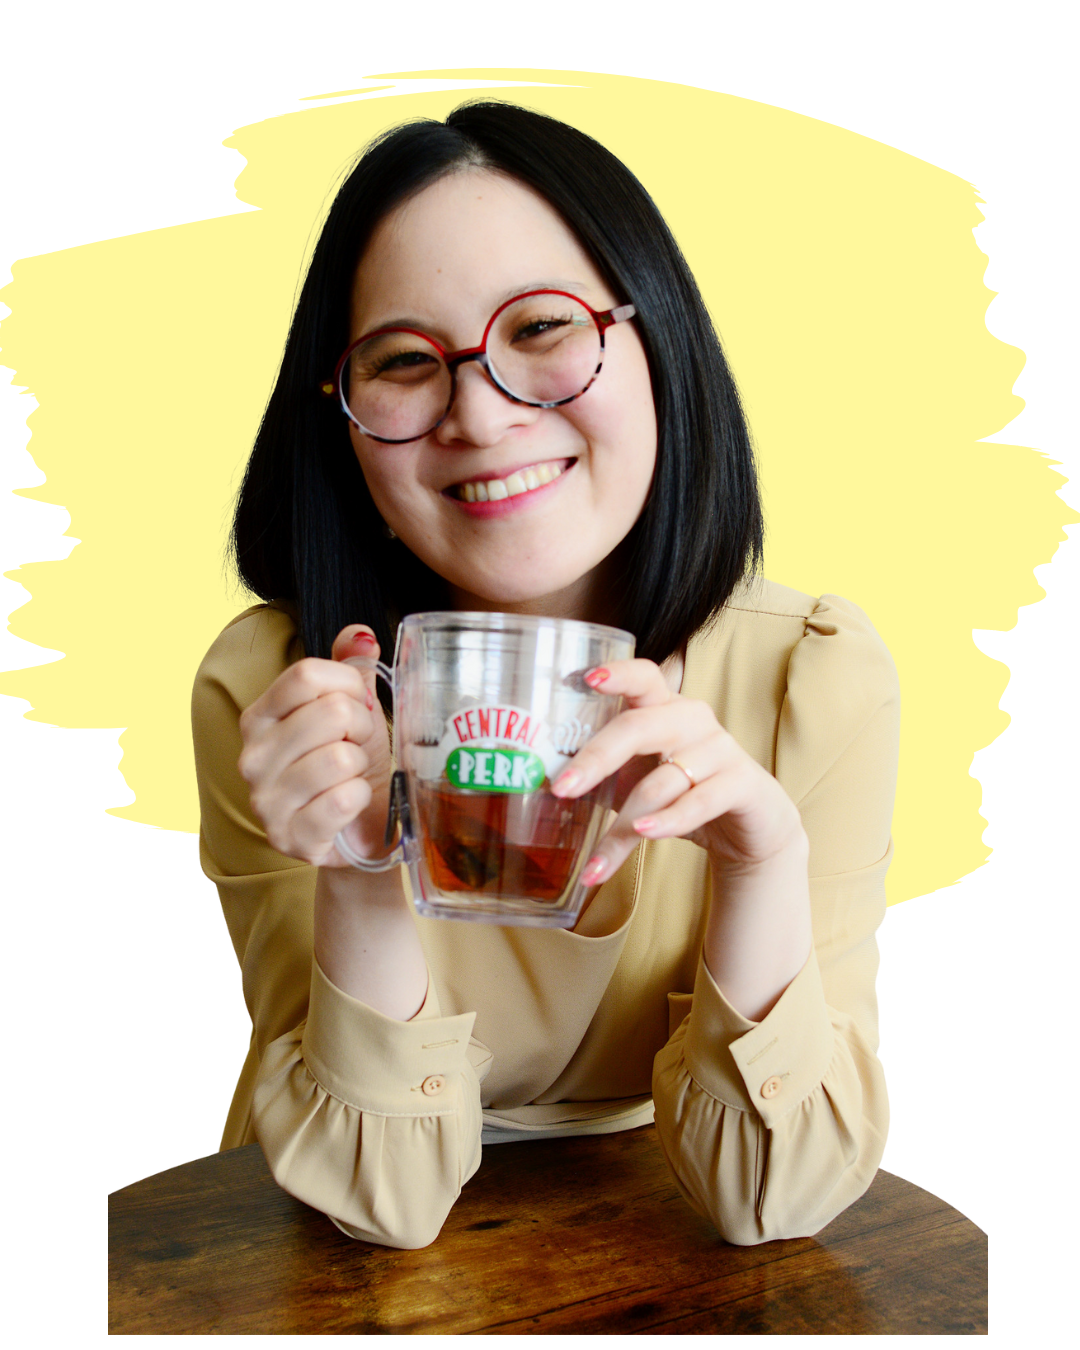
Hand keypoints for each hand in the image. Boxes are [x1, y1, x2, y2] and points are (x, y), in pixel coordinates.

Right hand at [237, 626, 392, 866]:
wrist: (359, 829)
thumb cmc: (351, 766)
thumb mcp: (353, 711)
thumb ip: (351, 669)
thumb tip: (360, 635)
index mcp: (260, 717)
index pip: (306, 674)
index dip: (349, 685)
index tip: (361, 704)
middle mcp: (252, 756)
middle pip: (331, 712)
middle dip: (363, 728)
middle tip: (358, 747)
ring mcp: (265, 800)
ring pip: (340, 758)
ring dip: (361, 767)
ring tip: (352, 776)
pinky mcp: (289, 837)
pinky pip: (343, 800)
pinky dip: (360, 799)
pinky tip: (350, 804)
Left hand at [550, 659, 805, 887]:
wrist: (749, 824)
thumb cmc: (682, 791)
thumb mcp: (638, 776)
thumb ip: (602, 774)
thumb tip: (539, 789)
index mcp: (664, 706)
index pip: (642, 675)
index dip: (615, 673)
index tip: (584, 679)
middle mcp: (692, 718)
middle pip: (640, 725)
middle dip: (596, 757)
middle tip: (561, 787)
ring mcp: (720, 749)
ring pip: (661, 781)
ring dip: (624, 824)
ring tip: (595, 860)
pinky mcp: (741, 783)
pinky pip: (698, 801)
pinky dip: (668, 821)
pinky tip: (644, 835)